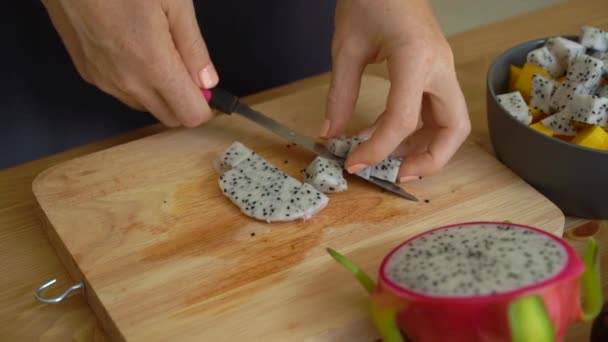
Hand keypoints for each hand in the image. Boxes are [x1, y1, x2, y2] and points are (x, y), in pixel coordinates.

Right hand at [42, 0, 217, 126]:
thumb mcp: (174, 2)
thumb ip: (193, 47)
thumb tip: (208, 82)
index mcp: (153, 66)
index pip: (189, 115)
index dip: (205, 104)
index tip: (206, 86)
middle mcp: (127, 83)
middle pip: (169, 117)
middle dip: (184, 101)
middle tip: (184, 66)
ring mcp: (103, 80)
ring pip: (144, 105)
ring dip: (158, 92)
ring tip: (155, 49)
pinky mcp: (86, 72)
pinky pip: (121, 91)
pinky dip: (135, 81)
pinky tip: (131, 47)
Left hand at [322, 0, 470, 181]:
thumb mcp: (346, 49)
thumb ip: (340, 96)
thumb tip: (329, 135)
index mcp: (416, 59)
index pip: (402, 120)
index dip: (377, 149)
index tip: (354, 163)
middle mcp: (439, 66)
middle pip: (453, 128)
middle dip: (430, 159)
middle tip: (397, 175)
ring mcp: (442, 68)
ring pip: (451, 122)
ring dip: (425, 147)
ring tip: (389, 158)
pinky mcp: (436, 69)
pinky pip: (436, 109)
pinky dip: (418, 129)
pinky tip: (388, 134)